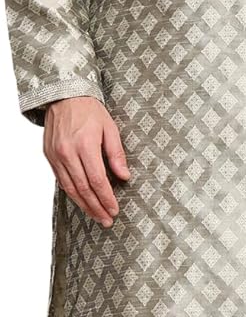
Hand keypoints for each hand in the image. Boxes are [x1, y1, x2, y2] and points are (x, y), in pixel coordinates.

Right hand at [43, 96, 130, 226]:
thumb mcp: (110, 128)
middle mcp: (68, 153)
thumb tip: (124, 176)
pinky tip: (81, 201)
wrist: (64, 96)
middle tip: (106, 220)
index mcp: (85, 145)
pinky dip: (72, 193)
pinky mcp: (49, 156)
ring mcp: (56, 155)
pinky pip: (61, 180)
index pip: (97, 180)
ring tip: (95, 215)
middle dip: (96, 207)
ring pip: (70, 188)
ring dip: (84, 205)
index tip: (114, 209)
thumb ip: (116, 154)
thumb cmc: (89, 110)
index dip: (106, 198)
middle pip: (83, 188)